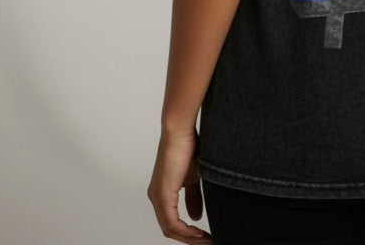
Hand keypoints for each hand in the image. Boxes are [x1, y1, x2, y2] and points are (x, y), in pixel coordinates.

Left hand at [147, 126, 211, 242]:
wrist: (180, 130)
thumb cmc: (187, 147)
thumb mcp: (194, 178)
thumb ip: (193, 198)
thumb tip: (196, 218)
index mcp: (161, 193)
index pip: (172, 222)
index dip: (188, 233)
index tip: (205, 237)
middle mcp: (155, 197)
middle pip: (170, 230)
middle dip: (189, 239)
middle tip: (208, 242)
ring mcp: (157, 197)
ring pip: (170, 229)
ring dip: (189, 238)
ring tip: (207, 240)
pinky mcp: (163, 195)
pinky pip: (172, 223)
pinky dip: (186, 231)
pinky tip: (200, 233)